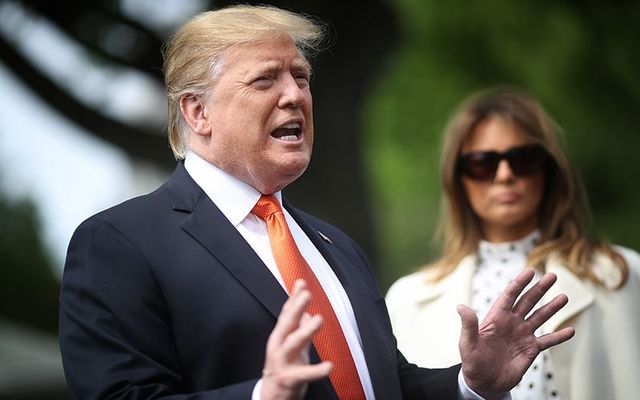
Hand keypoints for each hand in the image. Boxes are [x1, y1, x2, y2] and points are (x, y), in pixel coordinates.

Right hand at [261, 280, 331, 399]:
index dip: (294, 297)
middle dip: (296, 308)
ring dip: (305, 331)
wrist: (272, 395)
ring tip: (318, 319)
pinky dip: (317, 370)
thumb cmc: (284, 366)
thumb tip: (306, 310)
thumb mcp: (291, 343)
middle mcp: (278, 346)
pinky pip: (305, 374)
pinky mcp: (289, 378)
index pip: (287, 312)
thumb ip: (298, 326)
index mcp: (280, 336)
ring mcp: (282, 362)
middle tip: (307, 295)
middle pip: (287, 324)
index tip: (301, 283)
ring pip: (293, 343)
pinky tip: (329, 366)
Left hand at [458, 269, 574, 399]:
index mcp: (496, 318)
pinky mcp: (531, 349)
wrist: (484, 383)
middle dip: (540, 288)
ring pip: (540, 317)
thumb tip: (460, 306)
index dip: (519, 283)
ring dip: (552, 307)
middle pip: (528, 301)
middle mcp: (511, 323)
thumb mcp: (467, 343)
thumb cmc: (472, 362)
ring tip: (564, 297)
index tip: (530, 271)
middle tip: (553, 275)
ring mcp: (522, 335)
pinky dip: (559, 336)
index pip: (509, 296)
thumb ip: (468, 325)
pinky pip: (547, 340)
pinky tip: (571, 331)